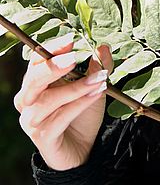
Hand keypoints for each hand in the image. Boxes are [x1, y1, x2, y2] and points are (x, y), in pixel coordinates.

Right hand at [14, 32, 113, 170]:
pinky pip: (59, 119)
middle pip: (33, 80)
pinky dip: (79, 104)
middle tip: (74, 58)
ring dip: (75, 87)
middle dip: (53, 67)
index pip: (36, 61)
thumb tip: (103, 47)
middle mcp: (29, 100)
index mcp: (37, 82)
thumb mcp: (94, 85)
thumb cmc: (82, 112)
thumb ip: (98, 67)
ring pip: (48, 100)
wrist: (84, 148)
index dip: (52, 49)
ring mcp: (32, 120)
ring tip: (99, 79)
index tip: (71, 39)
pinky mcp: (43, 137)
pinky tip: (96, 94)